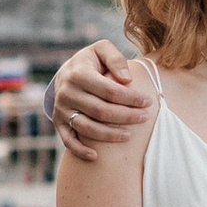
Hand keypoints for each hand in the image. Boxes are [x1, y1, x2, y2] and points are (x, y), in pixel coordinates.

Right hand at [54, 41, 150, 158]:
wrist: (66, 72)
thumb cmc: (91, 61)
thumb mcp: (102, 49)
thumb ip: (115, 59)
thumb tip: (127, 79)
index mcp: (78, 74)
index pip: (110, 91)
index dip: (131, 99)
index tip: (148, 102)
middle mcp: (67, 93)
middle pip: (101, 111)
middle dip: (126, 116)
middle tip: (144, 118)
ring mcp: (61, 109)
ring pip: (87, 128)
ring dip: (110, 135)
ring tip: (129, 135)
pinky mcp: (58, 122)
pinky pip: (68, 140)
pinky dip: (80, 151)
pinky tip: (96, 157)